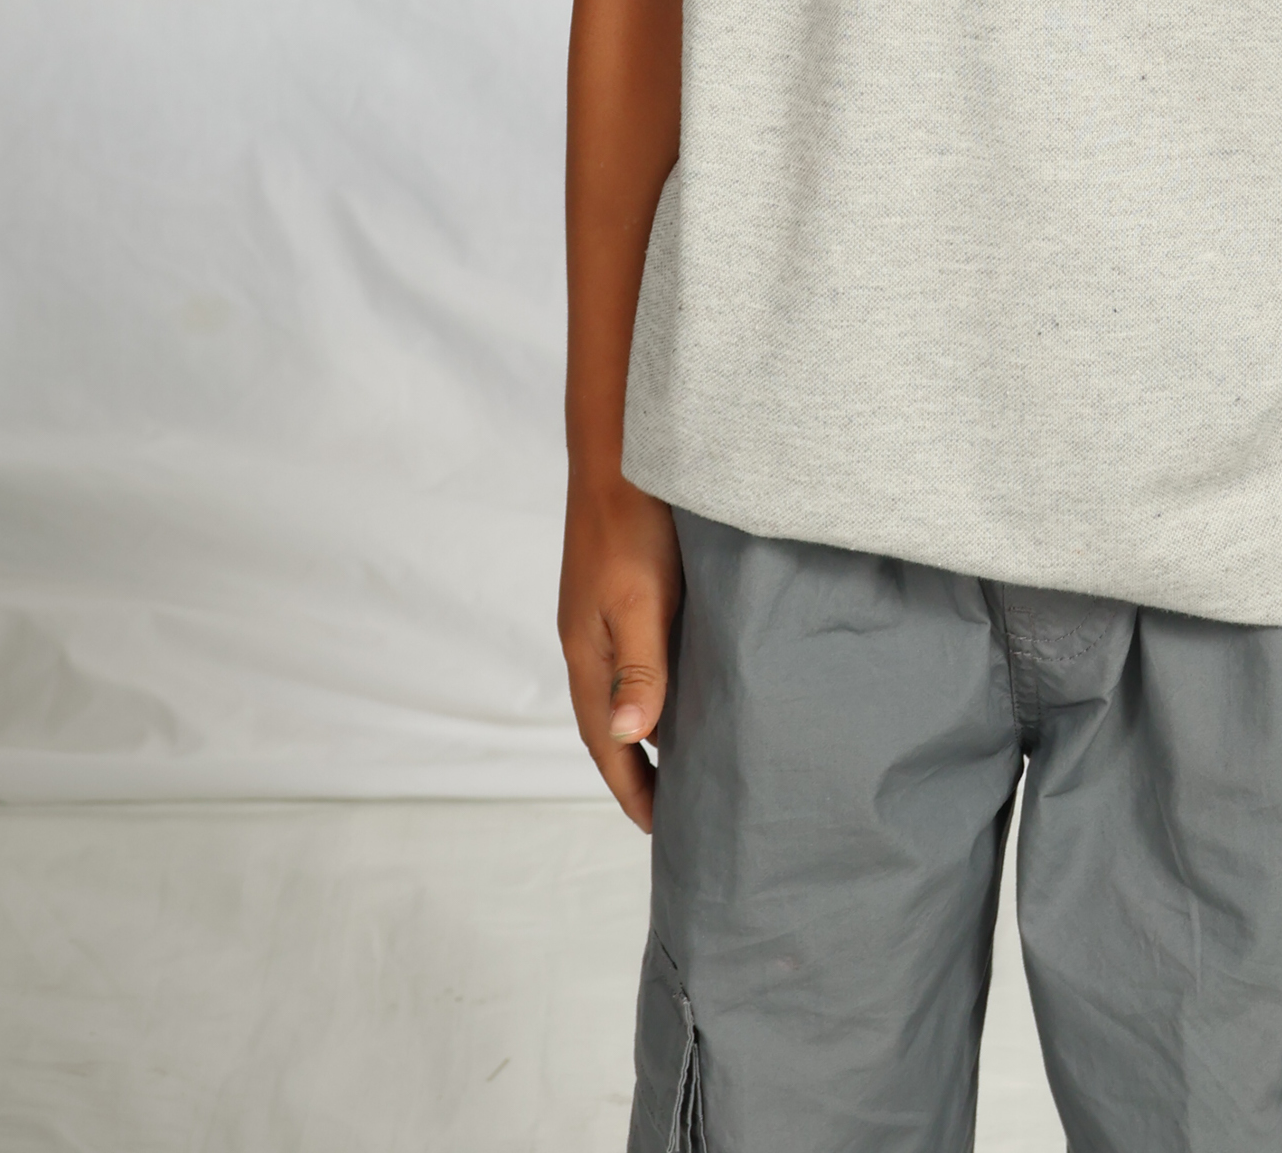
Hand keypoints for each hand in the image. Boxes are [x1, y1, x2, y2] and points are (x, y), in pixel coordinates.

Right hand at [559, 475, 681, 830]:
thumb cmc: (632, 524)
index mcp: (588, 655)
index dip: (634, 789)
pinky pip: (641, 657)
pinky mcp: (623, 590)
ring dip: (654, 728)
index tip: (664, 832)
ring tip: (693, 758)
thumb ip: (640, 668)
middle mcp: (591, 642)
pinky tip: (693, 681)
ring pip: (629, 690)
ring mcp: (604, 615)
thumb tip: (632, 739)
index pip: (608, 744)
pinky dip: (662, 685)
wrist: (620, 450)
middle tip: (684, 809)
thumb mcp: (640, 601)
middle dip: (641, 771)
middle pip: (614, 725)